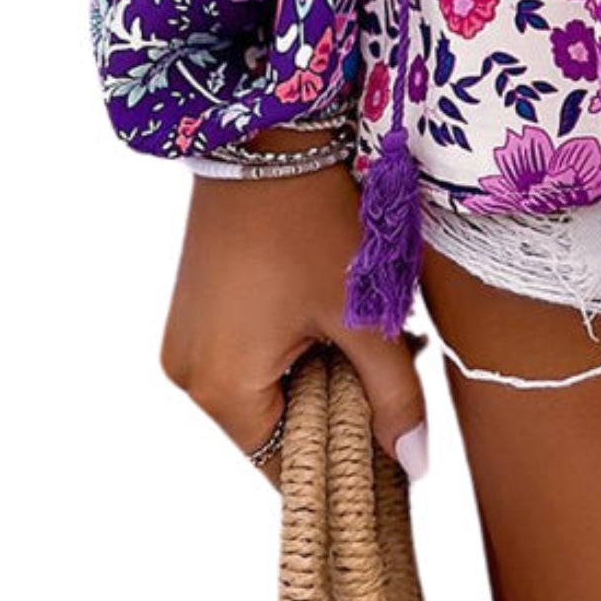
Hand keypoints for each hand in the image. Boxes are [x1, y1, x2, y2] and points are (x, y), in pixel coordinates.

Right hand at [160, 140, 428, 488]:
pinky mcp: (196, 308)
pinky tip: (332, 309)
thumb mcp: (363, 313)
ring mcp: (187, 338)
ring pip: (267, 388)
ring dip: (319, 371)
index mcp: (221, 388)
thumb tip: (412, 464)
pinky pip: (249, 353)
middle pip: (277, 426)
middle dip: (338, 405)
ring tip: (364, 328)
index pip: (286, 467)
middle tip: (390, 366)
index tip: (393, 448)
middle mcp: (190, 373)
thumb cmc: (314, 223)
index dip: (343, 462)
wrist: (268, 133)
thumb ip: (393, 395)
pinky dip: (294, 345)